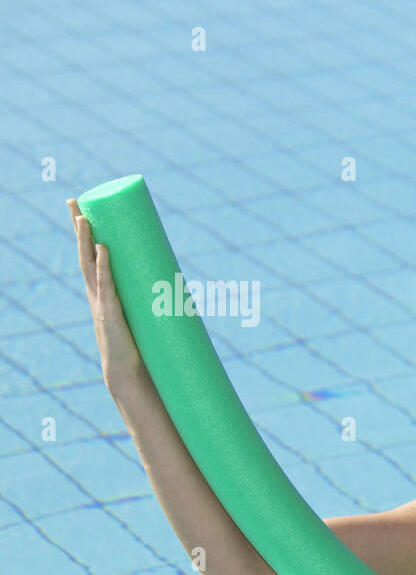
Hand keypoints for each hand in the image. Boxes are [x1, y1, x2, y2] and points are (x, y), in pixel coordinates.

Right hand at [68, 197, 144, 389]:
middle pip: (84, 253)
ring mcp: (101, 302)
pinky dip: (105, 267)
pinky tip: (103, 249)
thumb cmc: (139, 346)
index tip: (83, 208)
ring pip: (89, 265)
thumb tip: (183, 285)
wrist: (132, 374)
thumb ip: (155, 298)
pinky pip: (107, 286)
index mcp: (103, 292)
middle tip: (72, 200)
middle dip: (78, 226)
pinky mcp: (111, 314)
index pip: (91, 256)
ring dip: (86, 240)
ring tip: (84, 216)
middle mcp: (97, 293)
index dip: (86, 234)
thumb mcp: (144, 314)